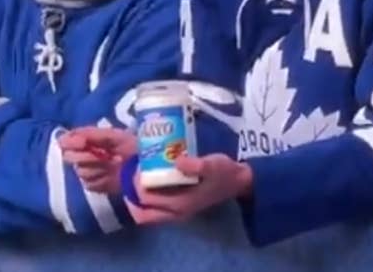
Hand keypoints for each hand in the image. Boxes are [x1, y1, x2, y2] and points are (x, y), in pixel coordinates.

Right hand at [59, 127, 136, 193]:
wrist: (146, 166)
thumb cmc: (130, 146)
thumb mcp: (112, 136)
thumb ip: (89, 135)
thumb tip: (62, 138)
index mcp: (90, 140)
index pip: (69, 141)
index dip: (72, 141)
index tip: (80, 142)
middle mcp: (86, 155)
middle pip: (69, 157)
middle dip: (84, 155)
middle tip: (103, 154)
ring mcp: (90, 171)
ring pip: (80, 171)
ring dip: (95, 166)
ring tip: (112, 163)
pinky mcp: (95, 186)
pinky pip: (88, 183)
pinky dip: (99, 179)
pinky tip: (110, 175)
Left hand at [127, 154, 252, 224]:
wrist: (238, 181)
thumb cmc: (224, 173)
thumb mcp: (212, 165)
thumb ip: (196, 165)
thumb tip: (176, 161)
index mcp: (180, 204)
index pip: (147, 199)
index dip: (137, 183)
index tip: (139, 164)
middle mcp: (176, 213)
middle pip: (142, 212)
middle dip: (134, 192)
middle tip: (136, 170)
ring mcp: (177, 211)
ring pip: (148, 212)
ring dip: (140, 196)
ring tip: (140, 173)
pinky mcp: (180, 206)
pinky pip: (156, 208)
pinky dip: (149, 196)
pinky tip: (152, 176)